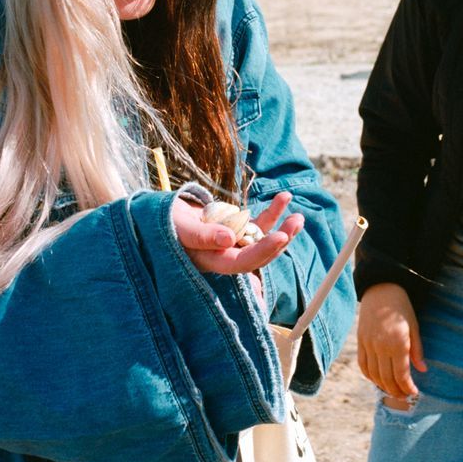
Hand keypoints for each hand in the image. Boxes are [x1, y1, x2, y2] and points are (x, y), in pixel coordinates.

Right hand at [172, 189, 302, 287]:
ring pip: (262, 240)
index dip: (262, 252)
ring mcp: (233, 244)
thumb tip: (229, 239)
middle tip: (297, 221)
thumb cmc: (167, 222)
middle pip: (258, 255)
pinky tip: (284, 198)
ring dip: (282, 227)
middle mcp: (225, 257)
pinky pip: (258, 225)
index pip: (241, 262)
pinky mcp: (237, 231)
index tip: (281, 236)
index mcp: (211, 261)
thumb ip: (202, 235)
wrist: (164, 216)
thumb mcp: (180, 227)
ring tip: (298, 215)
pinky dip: (271, 213)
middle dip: (280, 240)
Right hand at [356, 283, 425, 408]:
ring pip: (373, 375)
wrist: (381, 289)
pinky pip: (363, 365)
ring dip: (383, 386)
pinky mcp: (360, 341)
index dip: (407, 387)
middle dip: (396, 391)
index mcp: (397, 343)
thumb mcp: (414, 327)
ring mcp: (368, 344)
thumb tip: (422, 370)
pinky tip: (378, 379)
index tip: (414, 392)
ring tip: (393, 390)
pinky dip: (370, 376)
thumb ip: (417, 350)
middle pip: (386, 379)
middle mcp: (381, 346)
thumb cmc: (402, 308)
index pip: (401, 375)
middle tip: (404, 396)